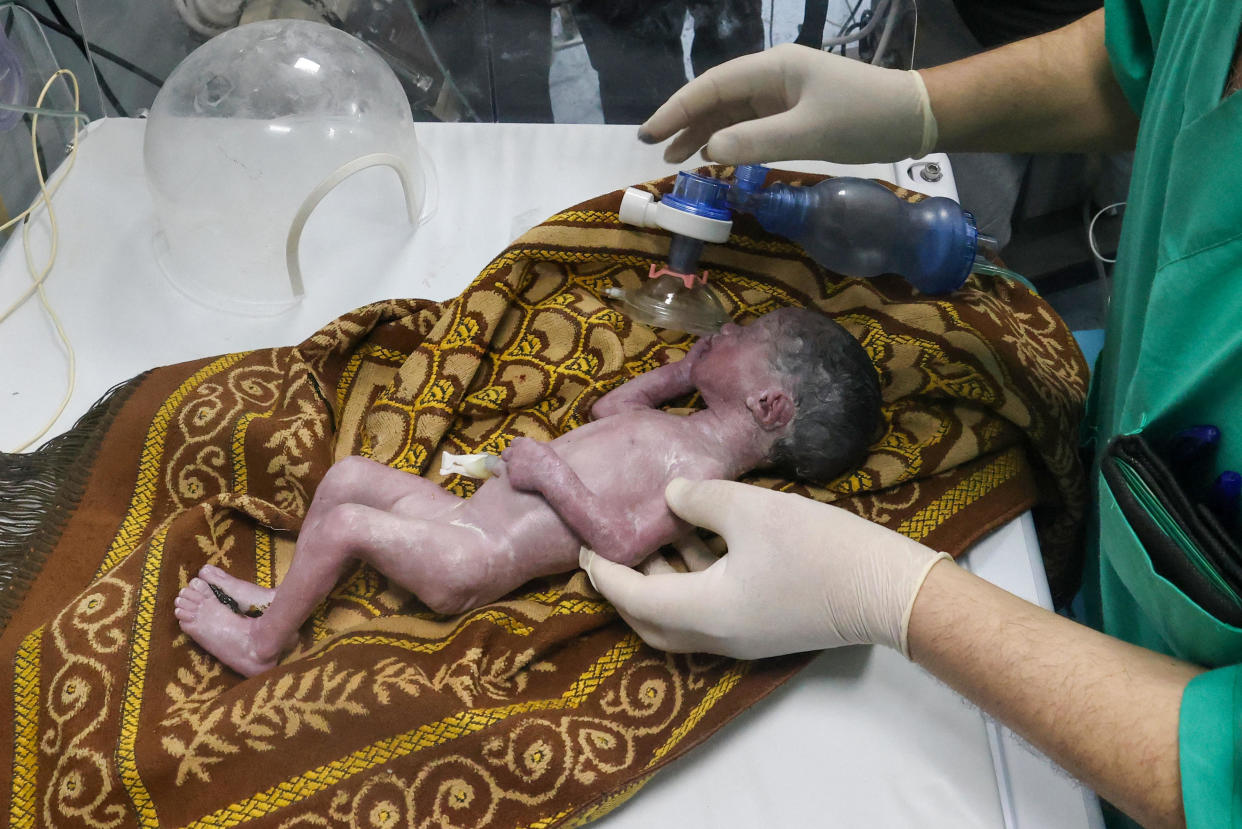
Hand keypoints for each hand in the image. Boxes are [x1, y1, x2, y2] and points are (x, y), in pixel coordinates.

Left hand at [500, 437, 558, 492]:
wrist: (551, 476)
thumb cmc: (551, 461)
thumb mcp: (544, 447)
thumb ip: (533, 445)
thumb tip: (531, 446)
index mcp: (522, 443)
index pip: (514, 442)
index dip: (518, 447)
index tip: (522, 452)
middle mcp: (514, 453)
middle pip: (505, 453)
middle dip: (510, 456)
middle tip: (518, 462)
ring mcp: (511, 466)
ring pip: (509, 467)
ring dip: (515, 469)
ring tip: (527, 473)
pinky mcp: (512, 478)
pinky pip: (513, 478)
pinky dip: (519, 480)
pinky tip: (529, 481)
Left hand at [580, 478, 950, 658]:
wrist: (887, 588)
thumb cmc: (817, 547)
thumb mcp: (751, 510)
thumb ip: (700, 500)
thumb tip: (669, 496)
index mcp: (705, 612)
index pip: (634, 599)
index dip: (604, 573)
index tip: (582, 548)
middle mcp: (716, 637)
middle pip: (650, 620)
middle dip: (623, 587)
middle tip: (606, 551)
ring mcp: (740, 639)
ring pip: (680, 617)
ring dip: (660, 581)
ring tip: (650, 535)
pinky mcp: (761, 630)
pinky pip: (708, 611)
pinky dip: (691, 582)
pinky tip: (697, 541)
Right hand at [638, 43, 936, 164]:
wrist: (912, 118)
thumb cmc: (863, 119)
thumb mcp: (808, 133)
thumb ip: (755, 142)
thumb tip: (709, 151)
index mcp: (773, 68)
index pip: (711, 86)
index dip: (677, 110)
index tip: (649, 134)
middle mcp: (773, 75)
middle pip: (716, 96)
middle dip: (684, 122)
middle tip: (655, 150)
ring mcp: (783, 93)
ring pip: (731, 111)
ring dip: (703, 133)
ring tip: (677, 159)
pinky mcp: (794, 111)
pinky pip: (750, 123)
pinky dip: (728, 139)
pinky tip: (714, 156)